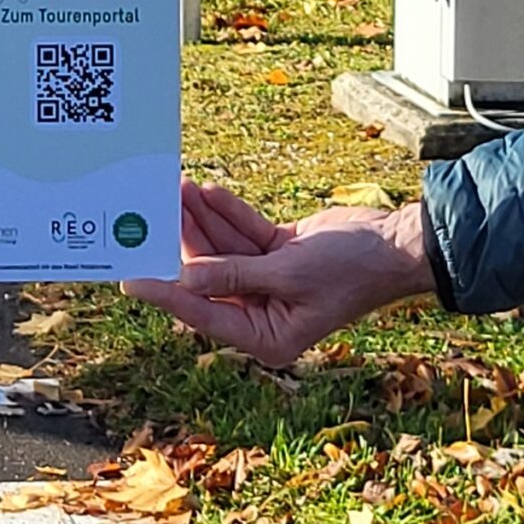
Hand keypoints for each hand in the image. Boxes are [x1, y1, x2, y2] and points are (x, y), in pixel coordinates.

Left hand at [121, 180, 435, 367]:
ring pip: (223, 250)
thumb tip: (185, 276)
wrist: (395, 244)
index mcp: (268, 336)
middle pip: (209, 277)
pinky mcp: (280, 255)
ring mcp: (271, 282)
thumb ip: (234, 272)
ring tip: (178, 188)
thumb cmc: (351, 268)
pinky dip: (229, 213)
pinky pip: (244, 234)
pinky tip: (207, 192)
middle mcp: (265, 313)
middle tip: (155, 208)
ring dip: (203, 219)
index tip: (128, 279)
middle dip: (186, 240)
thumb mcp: (288, 271)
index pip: (203, 313)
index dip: (165, 293)